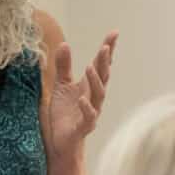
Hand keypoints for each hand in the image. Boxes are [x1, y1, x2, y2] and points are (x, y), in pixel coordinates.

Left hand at [47, 31, 117, 158]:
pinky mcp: (84, 126)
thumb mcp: (61, 86)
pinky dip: (86, 107)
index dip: (107, 50)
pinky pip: (88, 116)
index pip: (101, 65)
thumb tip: (64, 44)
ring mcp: (91, 112)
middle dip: (105, 63)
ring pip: (98, 95)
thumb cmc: (64, 114)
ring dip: (95, 81)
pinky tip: (81, 99)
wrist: (60, 141)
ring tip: (90, 67)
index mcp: (89, 86)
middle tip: (105, 48)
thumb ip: (63, 66)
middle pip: (103, 77)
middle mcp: (94, 97)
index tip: (114, 34)